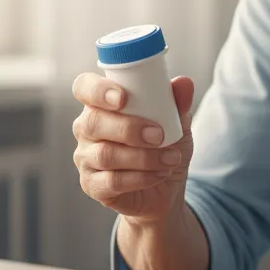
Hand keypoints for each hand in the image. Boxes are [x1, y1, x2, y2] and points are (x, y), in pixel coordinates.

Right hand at [72, 72, 194, 222]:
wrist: (166, 186)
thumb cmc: (163, 145)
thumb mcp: (176, 121)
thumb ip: (177, 102)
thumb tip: (184, 83)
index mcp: (101, 103)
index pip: (84, 87)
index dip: (97, 90)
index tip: (122, 97)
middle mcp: (86, 128)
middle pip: (93, 122)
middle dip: (128, 128)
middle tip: (159, 135)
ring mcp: (86, 158)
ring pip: (104, 154)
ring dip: (142, 157)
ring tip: (170, 158)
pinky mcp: (92, 185)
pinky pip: (111, 181)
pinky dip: (140, 178)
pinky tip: (159, 174)